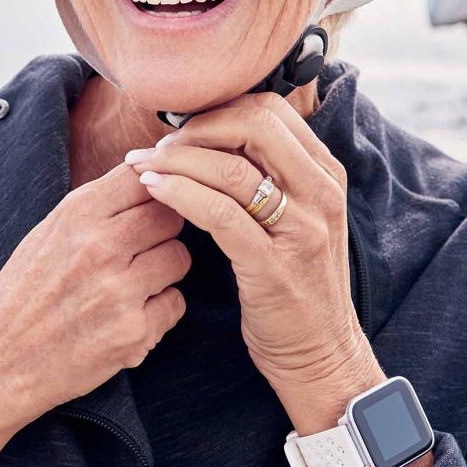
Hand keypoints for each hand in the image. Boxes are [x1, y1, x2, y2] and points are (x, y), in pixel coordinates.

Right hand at [0, 161, 188, 430]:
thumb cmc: (23, 294)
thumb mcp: (48, 232)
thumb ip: (98, 205)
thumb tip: (149, 173)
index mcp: (76, 214)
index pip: (144, 176)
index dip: (154, 189)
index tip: (146, 204)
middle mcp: (101, 247)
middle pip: (171, 215)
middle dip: (162, 230)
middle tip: (140, 249)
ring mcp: (120, 291)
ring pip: (179, 258)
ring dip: (163, 270)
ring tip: (131, 284)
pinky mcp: (134, 333)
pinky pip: (175, 304)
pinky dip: (158, 310)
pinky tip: (126, 316)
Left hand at [126, 92, 378, 431]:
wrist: (321, 356)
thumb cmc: (294, 284)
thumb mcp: (296, 219)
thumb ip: (269, 176)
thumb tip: (213, 132)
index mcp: (326, 174)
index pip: (270, 110)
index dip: (217, 109)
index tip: (179, 128)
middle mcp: (321, 194)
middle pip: (254, 125)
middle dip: (195, 128)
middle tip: (158, 147)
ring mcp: (302, 230)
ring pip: (231, 168)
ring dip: (175, 160)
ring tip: (140, 166)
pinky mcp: (275, 267)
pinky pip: (220, 214)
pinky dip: (179, 194)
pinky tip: (152, 191)